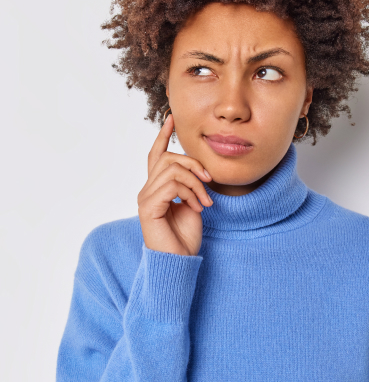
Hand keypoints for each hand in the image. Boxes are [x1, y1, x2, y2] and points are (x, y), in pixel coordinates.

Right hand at [137, 114, 213, 255]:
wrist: (180, 261)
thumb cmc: (185, 236)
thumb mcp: (193, 204)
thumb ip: (189, 185)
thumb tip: (199, 171)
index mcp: (157, 188)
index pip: (156, 156)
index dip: (163, 136)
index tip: (171, 119)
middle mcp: (147, 190)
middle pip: (168, 158)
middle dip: (193, 164)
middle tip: (209, 181)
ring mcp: (145, 198)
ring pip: (172, 169)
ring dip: (195, 183)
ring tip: (205, 201)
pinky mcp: (148, 206)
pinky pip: (172, 185)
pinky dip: (190, 193)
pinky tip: (197, 207)